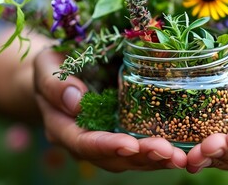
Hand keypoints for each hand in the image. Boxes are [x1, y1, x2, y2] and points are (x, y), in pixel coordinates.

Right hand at [33, 49, 186, 171]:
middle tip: (169, 153)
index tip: (130, 144)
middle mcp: (85, 140)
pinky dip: (160, 151)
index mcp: (62, 127)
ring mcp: (105, 138)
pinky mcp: (121, 131)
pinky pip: (140, 147)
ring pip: (130, 158)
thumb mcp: (45, 67)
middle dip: (142, 157)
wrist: (58, 74)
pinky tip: (181, 149)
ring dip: (156, 159)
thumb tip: (75, 101)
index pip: (84, 143)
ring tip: (181, 157)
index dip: (107, 146)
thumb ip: (54, 84)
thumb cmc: (51, 67)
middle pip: (112, 157)